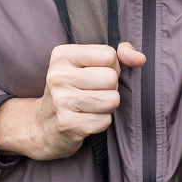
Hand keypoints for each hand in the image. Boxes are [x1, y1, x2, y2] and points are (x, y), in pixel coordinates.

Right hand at [0, 42, 145, 160]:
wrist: (41, 127)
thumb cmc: (73, 91)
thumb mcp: (88, 65)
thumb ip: (119, 55)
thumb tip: (141, 58)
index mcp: (63, 55)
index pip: (109, 55)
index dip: (110, 67)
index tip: (94, 75)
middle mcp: (58, 75)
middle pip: (111, 78)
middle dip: (110, 88)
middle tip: (93, 93)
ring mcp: (61, 100)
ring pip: (111, 100)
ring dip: (107, 107)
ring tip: (90, 107)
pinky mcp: (67, 124)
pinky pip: (105, 121)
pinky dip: (101, 122)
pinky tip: (85, 120)